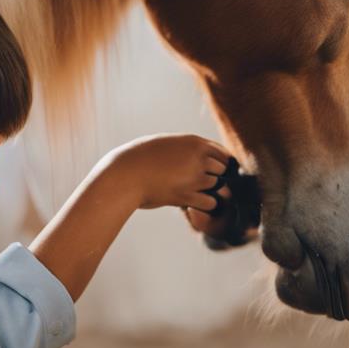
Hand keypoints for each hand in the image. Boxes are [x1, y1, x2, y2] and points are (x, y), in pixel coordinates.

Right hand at [107, 134, 232, 210]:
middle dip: (216, 176)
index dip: (220, 162)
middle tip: (202, 182)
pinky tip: (193, 203)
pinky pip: (210, 202)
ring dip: (209, 191)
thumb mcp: (165, 143)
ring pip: (218, 186)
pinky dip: (204, 205)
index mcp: (194, 142)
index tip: (212, 170)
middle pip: (223, 169)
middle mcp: (198, 157)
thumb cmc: (139, 158)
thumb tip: (199, 152)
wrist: (124, 174)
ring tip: (195, 192)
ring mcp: (194, 177)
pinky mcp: (186, 196)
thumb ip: (184, 147)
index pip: (223, 152)